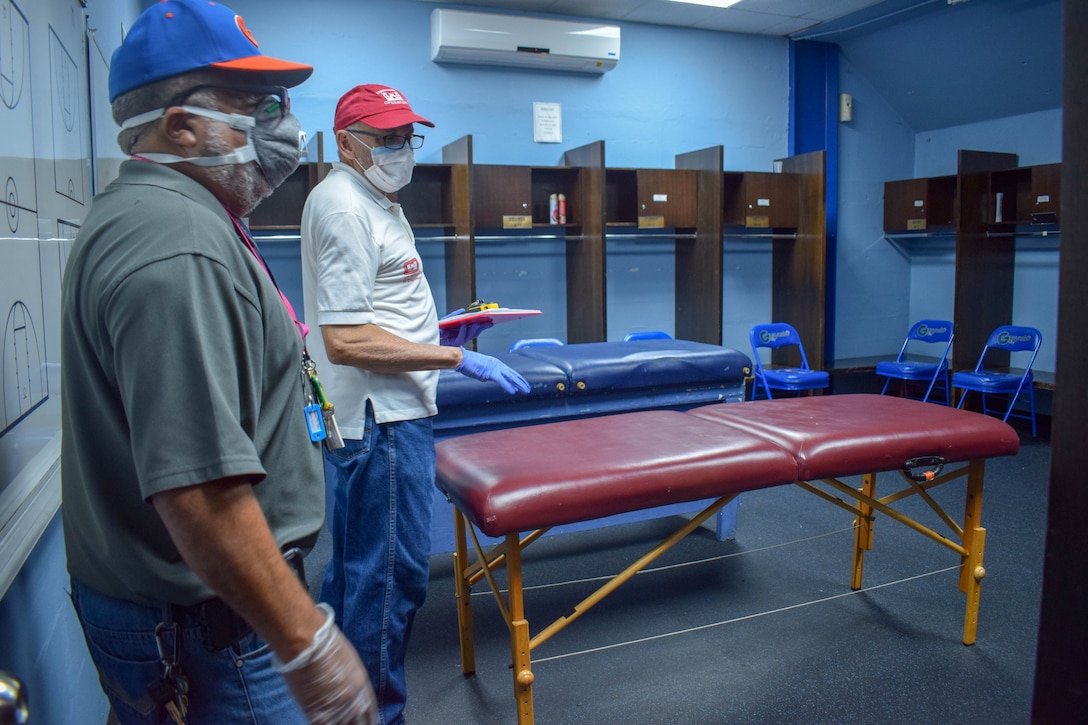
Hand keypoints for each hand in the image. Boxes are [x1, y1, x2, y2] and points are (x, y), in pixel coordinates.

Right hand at [277, 604, 376, 724]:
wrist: (308, 645)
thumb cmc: (326, 645)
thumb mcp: (348, 661)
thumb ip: (351, 679)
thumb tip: (346, 688)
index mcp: (362, 685)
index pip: (370, 711)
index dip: (370, 721)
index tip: (368, 724)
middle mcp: (352, 700)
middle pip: (359, 723)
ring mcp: (335, 709)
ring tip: (336, 723)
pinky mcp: (316, 714)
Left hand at [439, 308, 493, 346]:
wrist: (429, 336)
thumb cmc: (437, 329)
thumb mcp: (447, 320)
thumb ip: (455, 315)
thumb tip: (463, 310)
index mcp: (462, 332)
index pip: (475, 328)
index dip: (483, 325)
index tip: (490, 320)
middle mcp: (462, 337)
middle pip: (475, 332)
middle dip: (482, 327)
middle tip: (488, 321)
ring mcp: (458, 341)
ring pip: (469, 336)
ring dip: (474, 329)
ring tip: (477, 322)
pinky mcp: (454, 344)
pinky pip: (460, 338)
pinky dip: (462, 331)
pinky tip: (464, 325)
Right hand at [456, 349, 530, 393]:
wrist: (462, 358)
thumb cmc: (468, 364)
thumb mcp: (480, 371)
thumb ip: (486, 375)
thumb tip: (488, 379)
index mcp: (496, 363)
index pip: (510, 372)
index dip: (517, 378)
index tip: (523, 384)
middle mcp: (498, 364)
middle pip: (513, 374)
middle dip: (521, 382)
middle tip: (528, 389)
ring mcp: (495, 368)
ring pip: (510, 377)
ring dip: (519, 385)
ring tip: (525, 391)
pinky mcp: (490, 372)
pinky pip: (501, 380)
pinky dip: (508, 386)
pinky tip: (513, 391)